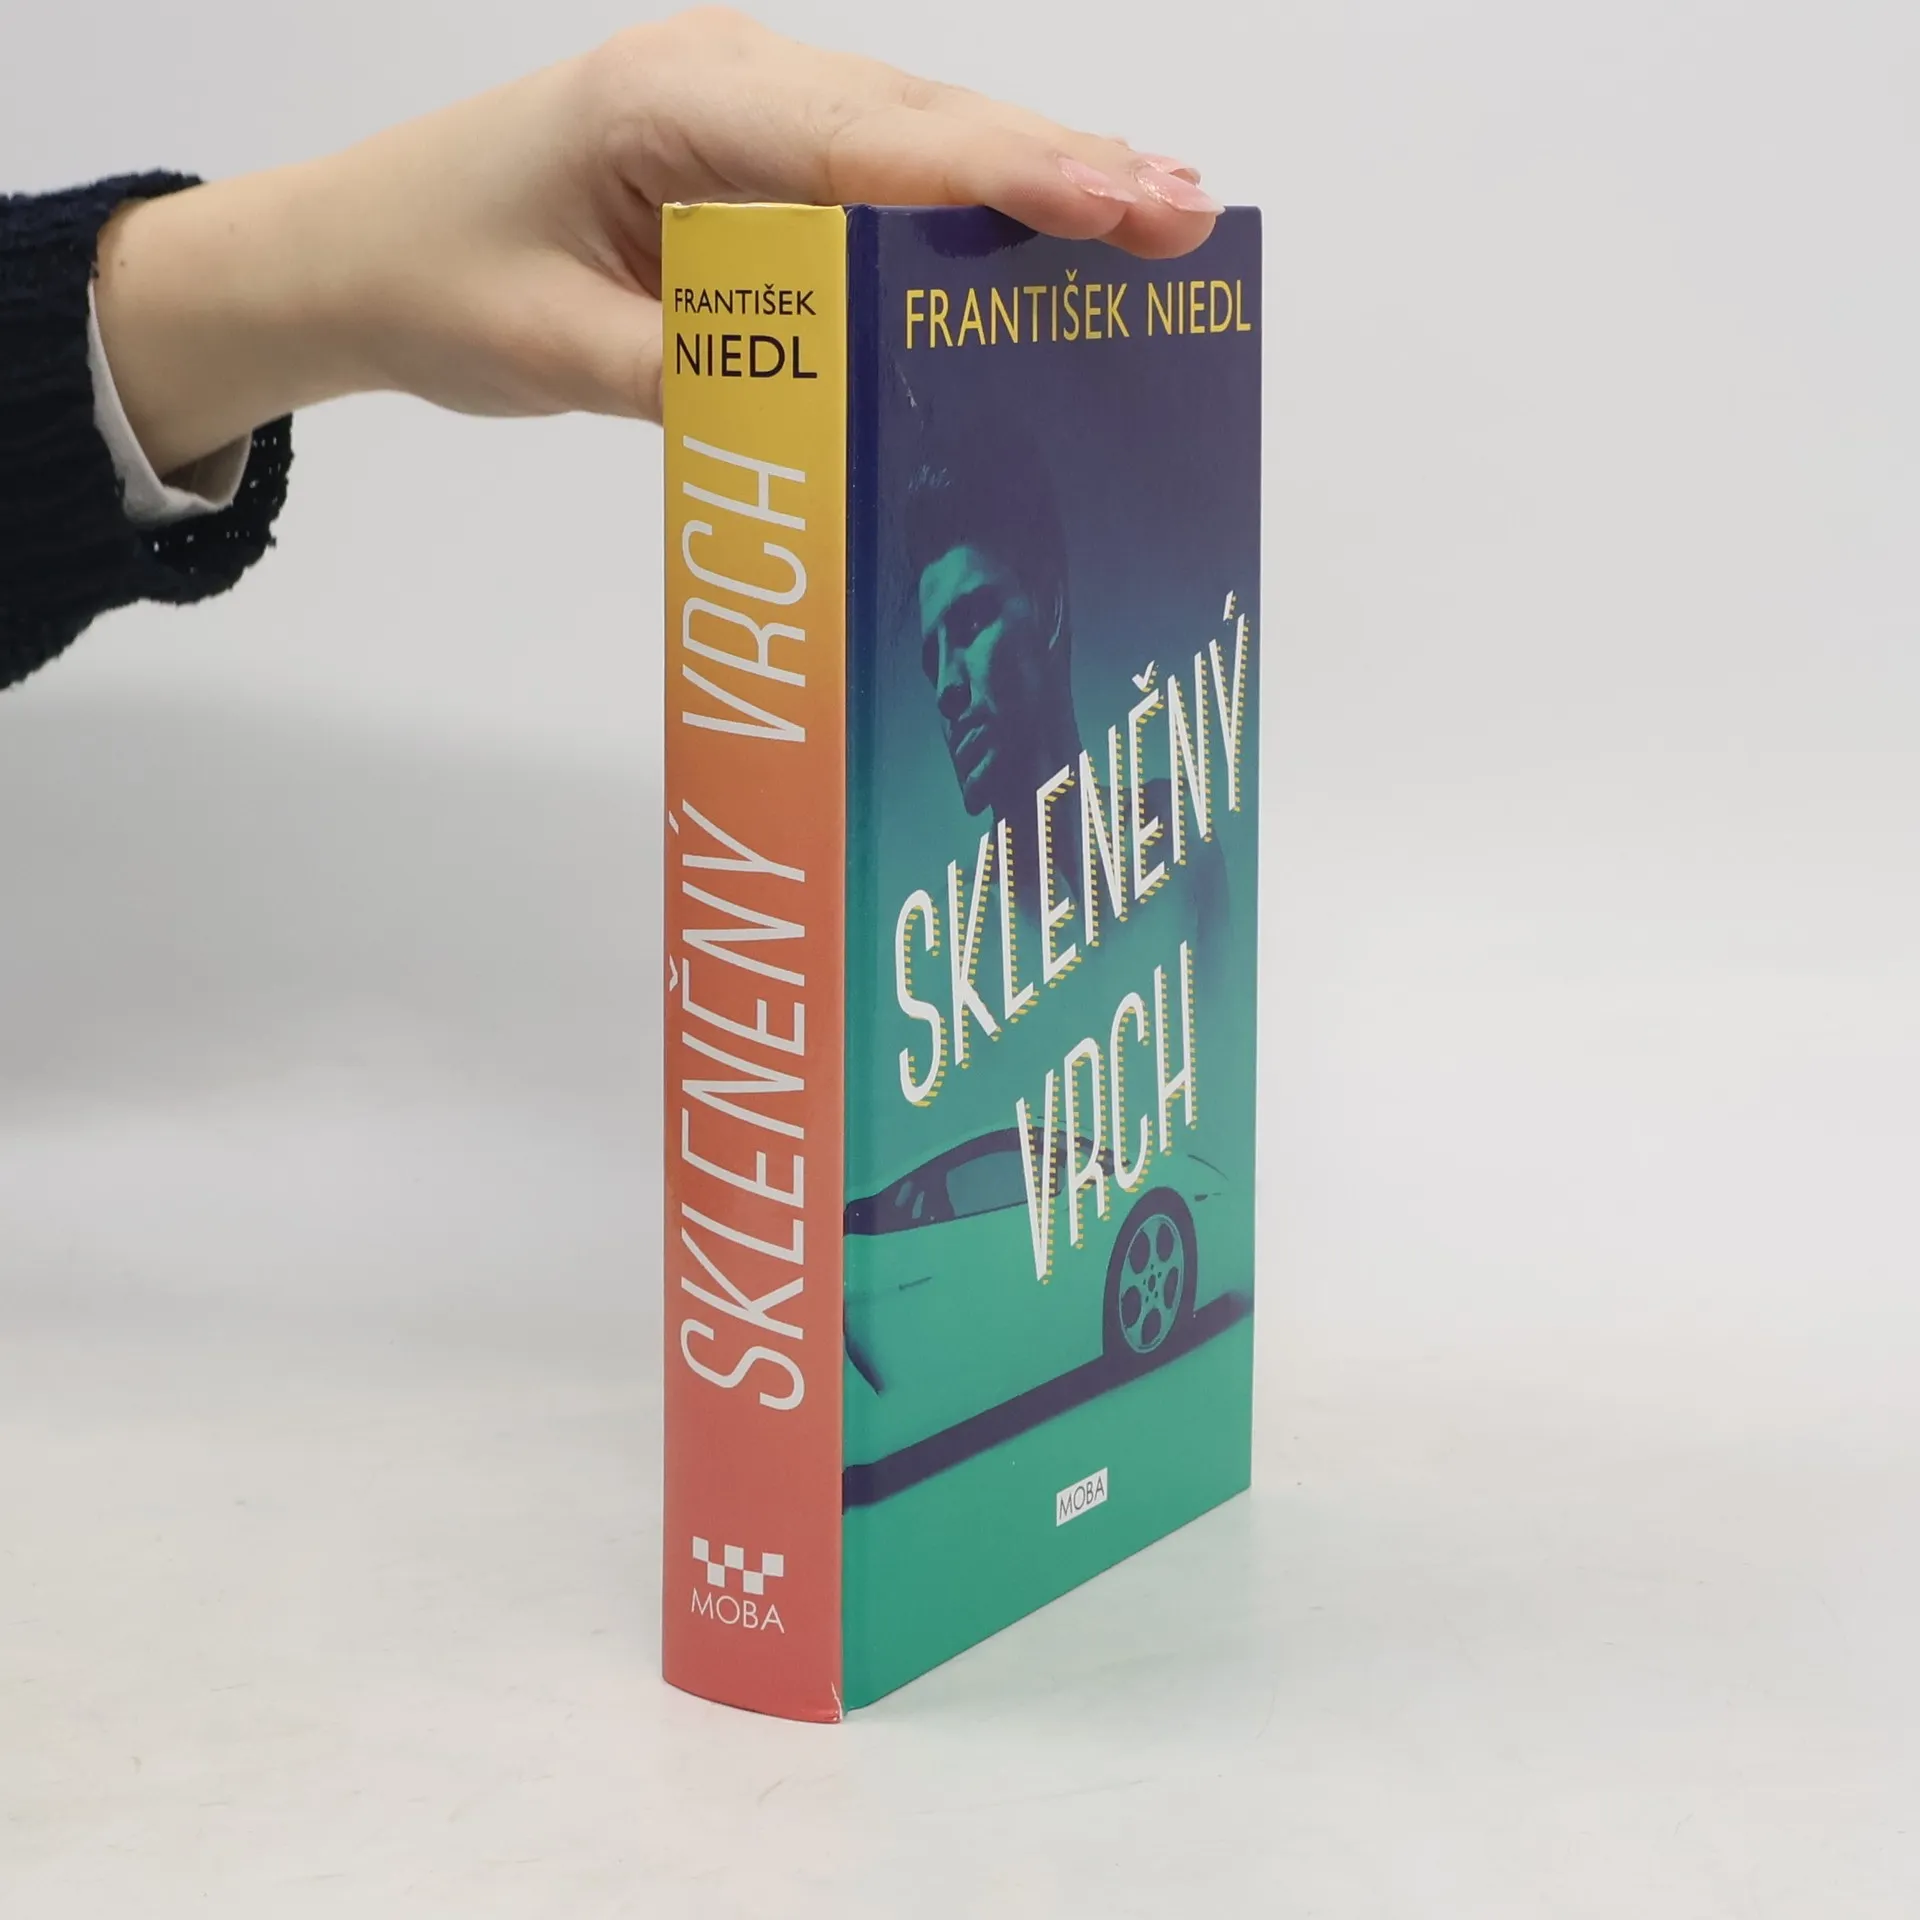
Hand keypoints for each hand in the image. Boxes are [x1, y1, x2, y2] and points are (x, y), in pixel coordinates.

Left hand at [93, 8, 1221, 476]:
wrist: (355, 247)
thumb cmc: (439, 278)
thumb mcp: (557, 351)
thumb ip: (694, 378)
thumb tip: (837, 414)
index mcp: (673, 107)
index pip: (870, 144)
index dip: (1007, 175)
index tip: (1120, 202)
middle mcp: (724, 83)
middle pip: (921, 123)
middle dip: (1060, 169)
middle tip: (1188, 217)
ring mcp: (742, 112)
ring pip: (913, 138)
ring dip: (1032, 177)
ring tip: (1153, 216)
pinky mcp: (748, 158)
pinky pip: (877, 173)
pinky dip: (967, 200)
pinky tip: (1043, 228)